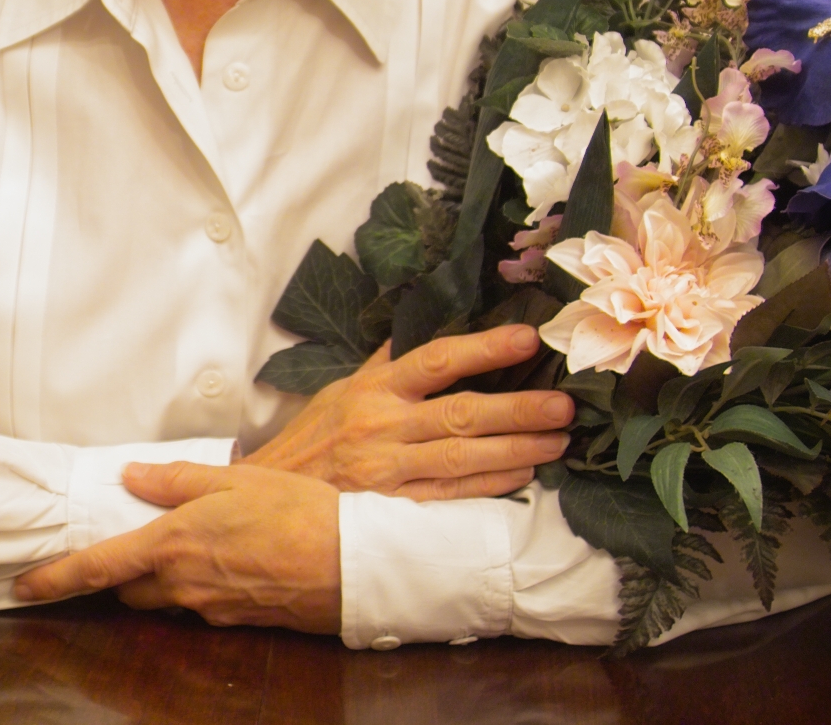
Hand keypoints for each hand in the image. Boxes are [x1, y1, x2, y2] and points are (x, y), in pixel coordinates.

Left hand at [12, 461, 339, 631]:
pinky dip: (197, 586)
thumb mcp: (234, 480)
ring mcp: (207, 608)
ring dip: (160, 579)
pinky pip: (197, 606)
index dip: (56, 579)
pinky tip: (225, 561)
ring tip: (186, 547)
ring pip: (162, 599)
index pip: (98, 567)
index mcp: (174, 543)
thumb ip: (177, 480)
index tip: (25, 586)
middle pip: (128, 589)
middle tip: (132, 542)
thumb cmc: (296, 513)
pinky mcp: (232, 622)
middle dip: (122, 571)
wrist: (348, 564)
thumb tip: (132, 474)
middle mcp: (182, 583)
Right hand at [244, 323, 572, 499]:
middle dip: (517, 408)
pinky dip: (489, 485)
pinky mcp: (391, 508)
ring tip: (558, 440)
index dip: (484, 348)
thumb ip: (388, 362)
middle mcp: (382, 426)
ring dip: (516, 449)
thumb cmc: (313, 439)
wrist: (267, 496)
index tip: (527, 339)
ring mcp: (388, 470)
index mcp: (374, 388)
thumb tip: (424, 323)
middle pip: (460, 413)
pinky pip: (450, 496)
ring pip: (462, 457)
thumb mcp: (343, 388)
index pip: (436, 360)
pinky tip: (523, 474)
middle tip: (563, 404)